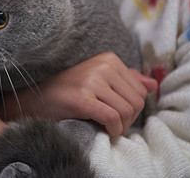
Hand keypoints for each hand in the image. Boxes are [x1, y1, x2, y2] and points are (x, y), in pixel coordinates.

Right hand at [0, 52, 156, 136]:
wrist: (35, 97)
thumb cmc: (68, 91)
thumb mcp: (98, 80)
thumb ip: (126, 80)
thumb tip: (154, 85)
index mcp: (109, 59)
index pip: (140, 89)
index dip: (132, 108)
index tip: (116, 115)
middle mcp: (102, 66)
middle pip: (137, 101)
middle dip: (129, 119)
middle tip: (112, 124)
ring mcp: (91, 81)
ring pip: (127, 111)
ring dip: (120, 126)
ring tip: (106, 126)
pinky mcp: (82, 98)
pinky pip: (112, 118)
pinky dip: (112, 129)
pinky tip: (103, 130)